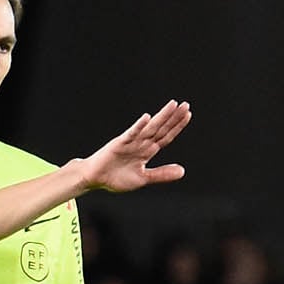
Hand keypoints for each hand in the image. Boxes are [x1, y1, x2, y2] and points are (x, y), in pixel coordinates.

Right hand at [74, 100, 192, 194]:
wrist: (95, 178)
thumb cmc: (116, 178)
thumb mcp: (143, 178)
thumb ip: (162, 174)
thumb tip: (183, 171)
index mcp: (147, 151)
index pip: (166, 136)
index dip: (177, 126)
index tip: (188, 115)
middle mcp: (141, 143)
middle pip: (161, 128)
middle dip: (173, 117)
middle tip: (185, 104)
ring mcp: (130, 142)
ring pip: (149, 128)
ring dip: (161, 117)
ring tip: (172, 105)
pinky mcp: (119, 144)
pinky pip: (130, 134)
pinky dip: (138, 126)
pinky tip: (146, 118)